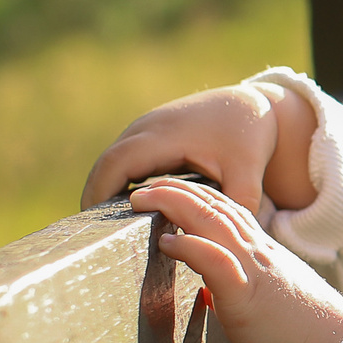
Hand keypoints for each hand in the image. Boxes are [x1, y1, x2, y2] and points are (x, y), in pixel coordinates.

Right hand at [83, 79, 319, 214]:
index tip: (94, 224)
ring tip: (107, 229)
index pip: (117, 163)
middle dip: (95, 197)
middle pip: (106, 164)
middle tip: (95, 236)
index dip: (99, 192)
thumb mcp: (247, 170)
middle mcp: (146, 128)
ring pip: (112, 162)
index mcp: (164, 135)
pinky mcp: (148, 135)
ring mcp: (144, 129)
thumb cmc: (247, 136)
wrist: (249, 104)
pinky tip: (126, 211)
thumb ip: (238, 202)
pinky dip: (118, 183)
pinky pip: (124, 160)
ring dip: (105, 190)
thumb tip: (226, 239)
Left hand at [132, 177, 342, 342]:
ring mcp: (254, 271)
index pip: (229, 213)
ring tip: (144, 198)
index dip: (198, 197)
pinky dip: (191, 246)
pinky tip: (168, 241)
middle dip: (178, 190)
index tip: (170, 191)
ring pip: (213, 224)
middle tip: (145, 185)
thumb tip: (208, 295)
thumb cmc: (304, 339)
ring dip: (176, 205)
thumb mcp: (265, 306)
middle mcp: (260, 254)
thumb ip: (236, 293)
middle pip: (216, 208)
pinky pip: (217, 262)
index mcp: (265, 256)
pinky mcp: (247, 296)